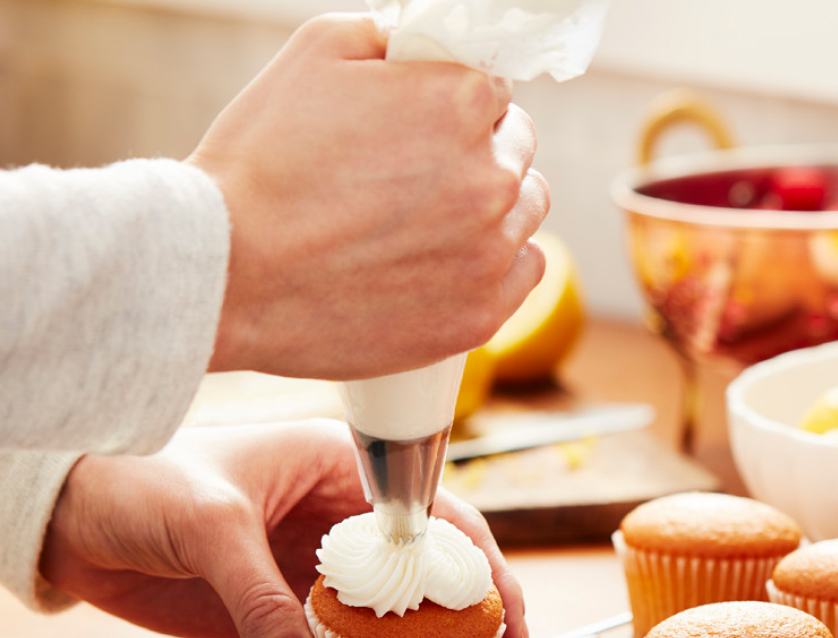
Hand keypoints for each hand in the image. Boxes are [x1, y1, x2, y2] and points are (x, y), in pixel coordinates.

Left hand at [39, 419, 528, 637]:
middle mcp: (345, 517)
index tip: (507, 621)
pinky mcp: (293, 607)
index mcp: (343, 468)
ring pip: (405, 614)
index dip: (484, 571)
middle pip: (437, 572)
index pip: (438, 518)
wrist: (72, 519)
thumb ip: (259, 598)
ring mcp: (321, 565)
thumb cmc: (139, 482)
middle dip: (480, 624)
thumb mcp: (208, 526)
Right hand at [189, 14, 549, 380]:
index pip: (493, 91)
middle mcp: (492, 177)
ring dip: (493, 207)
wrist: (225, 272)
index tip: (420, 125)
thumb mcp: (316, 52)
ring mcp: (490, 252)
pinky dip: (498, 263)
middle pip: (516, 149)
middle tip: (417, 174)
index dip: (454, 104)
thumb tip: (430, 46)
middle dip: (479, 151)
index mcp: (462, 104)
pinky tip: (453, 260)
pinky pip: (526, 271)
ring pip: (525, 210)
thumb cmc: (260, 160)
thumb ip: (392, 36)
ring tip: (427, 219)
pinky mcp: (480, 314)